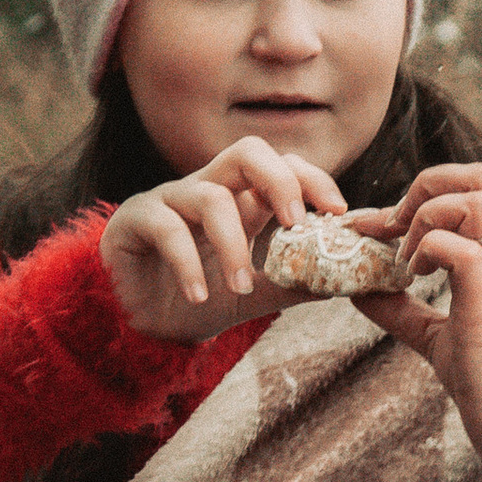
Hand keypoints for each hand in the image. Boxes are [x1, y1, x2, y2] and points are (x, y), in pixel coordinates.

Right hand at [100, 133, 347, 343]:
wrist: (141, 329)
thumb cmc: (197, 302)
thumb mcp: (257, 296)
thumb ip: (295, 284)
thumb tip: (346, 280)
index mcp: (241, 199)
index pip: (282, 165)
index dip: (312, 179)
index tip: (337, 212)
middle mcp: (208, 189)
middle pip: (247, 152)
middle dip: (280, 181)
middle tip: (296, 225)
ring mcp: (169, 199)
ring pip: (211, 197)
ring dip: (234, 246)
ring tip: (241, 288)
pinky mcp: (134, 218)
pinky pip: (167, 227)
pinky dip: (188, 264)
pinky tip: (199, 297)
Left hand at [361, 209, 481, 469]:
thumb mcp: (440, 339)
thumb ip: (404, 311)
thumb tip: (359, 292)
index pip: (479, 191)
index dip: (424, 195)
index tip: (380, 226)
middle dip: (429, 184)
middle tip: (397, 226)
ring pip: (475, 198)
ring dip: (428, 216)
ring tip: (409, 259)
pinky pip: (461, 248)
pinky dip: (428, 250)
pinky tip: (414, 276)